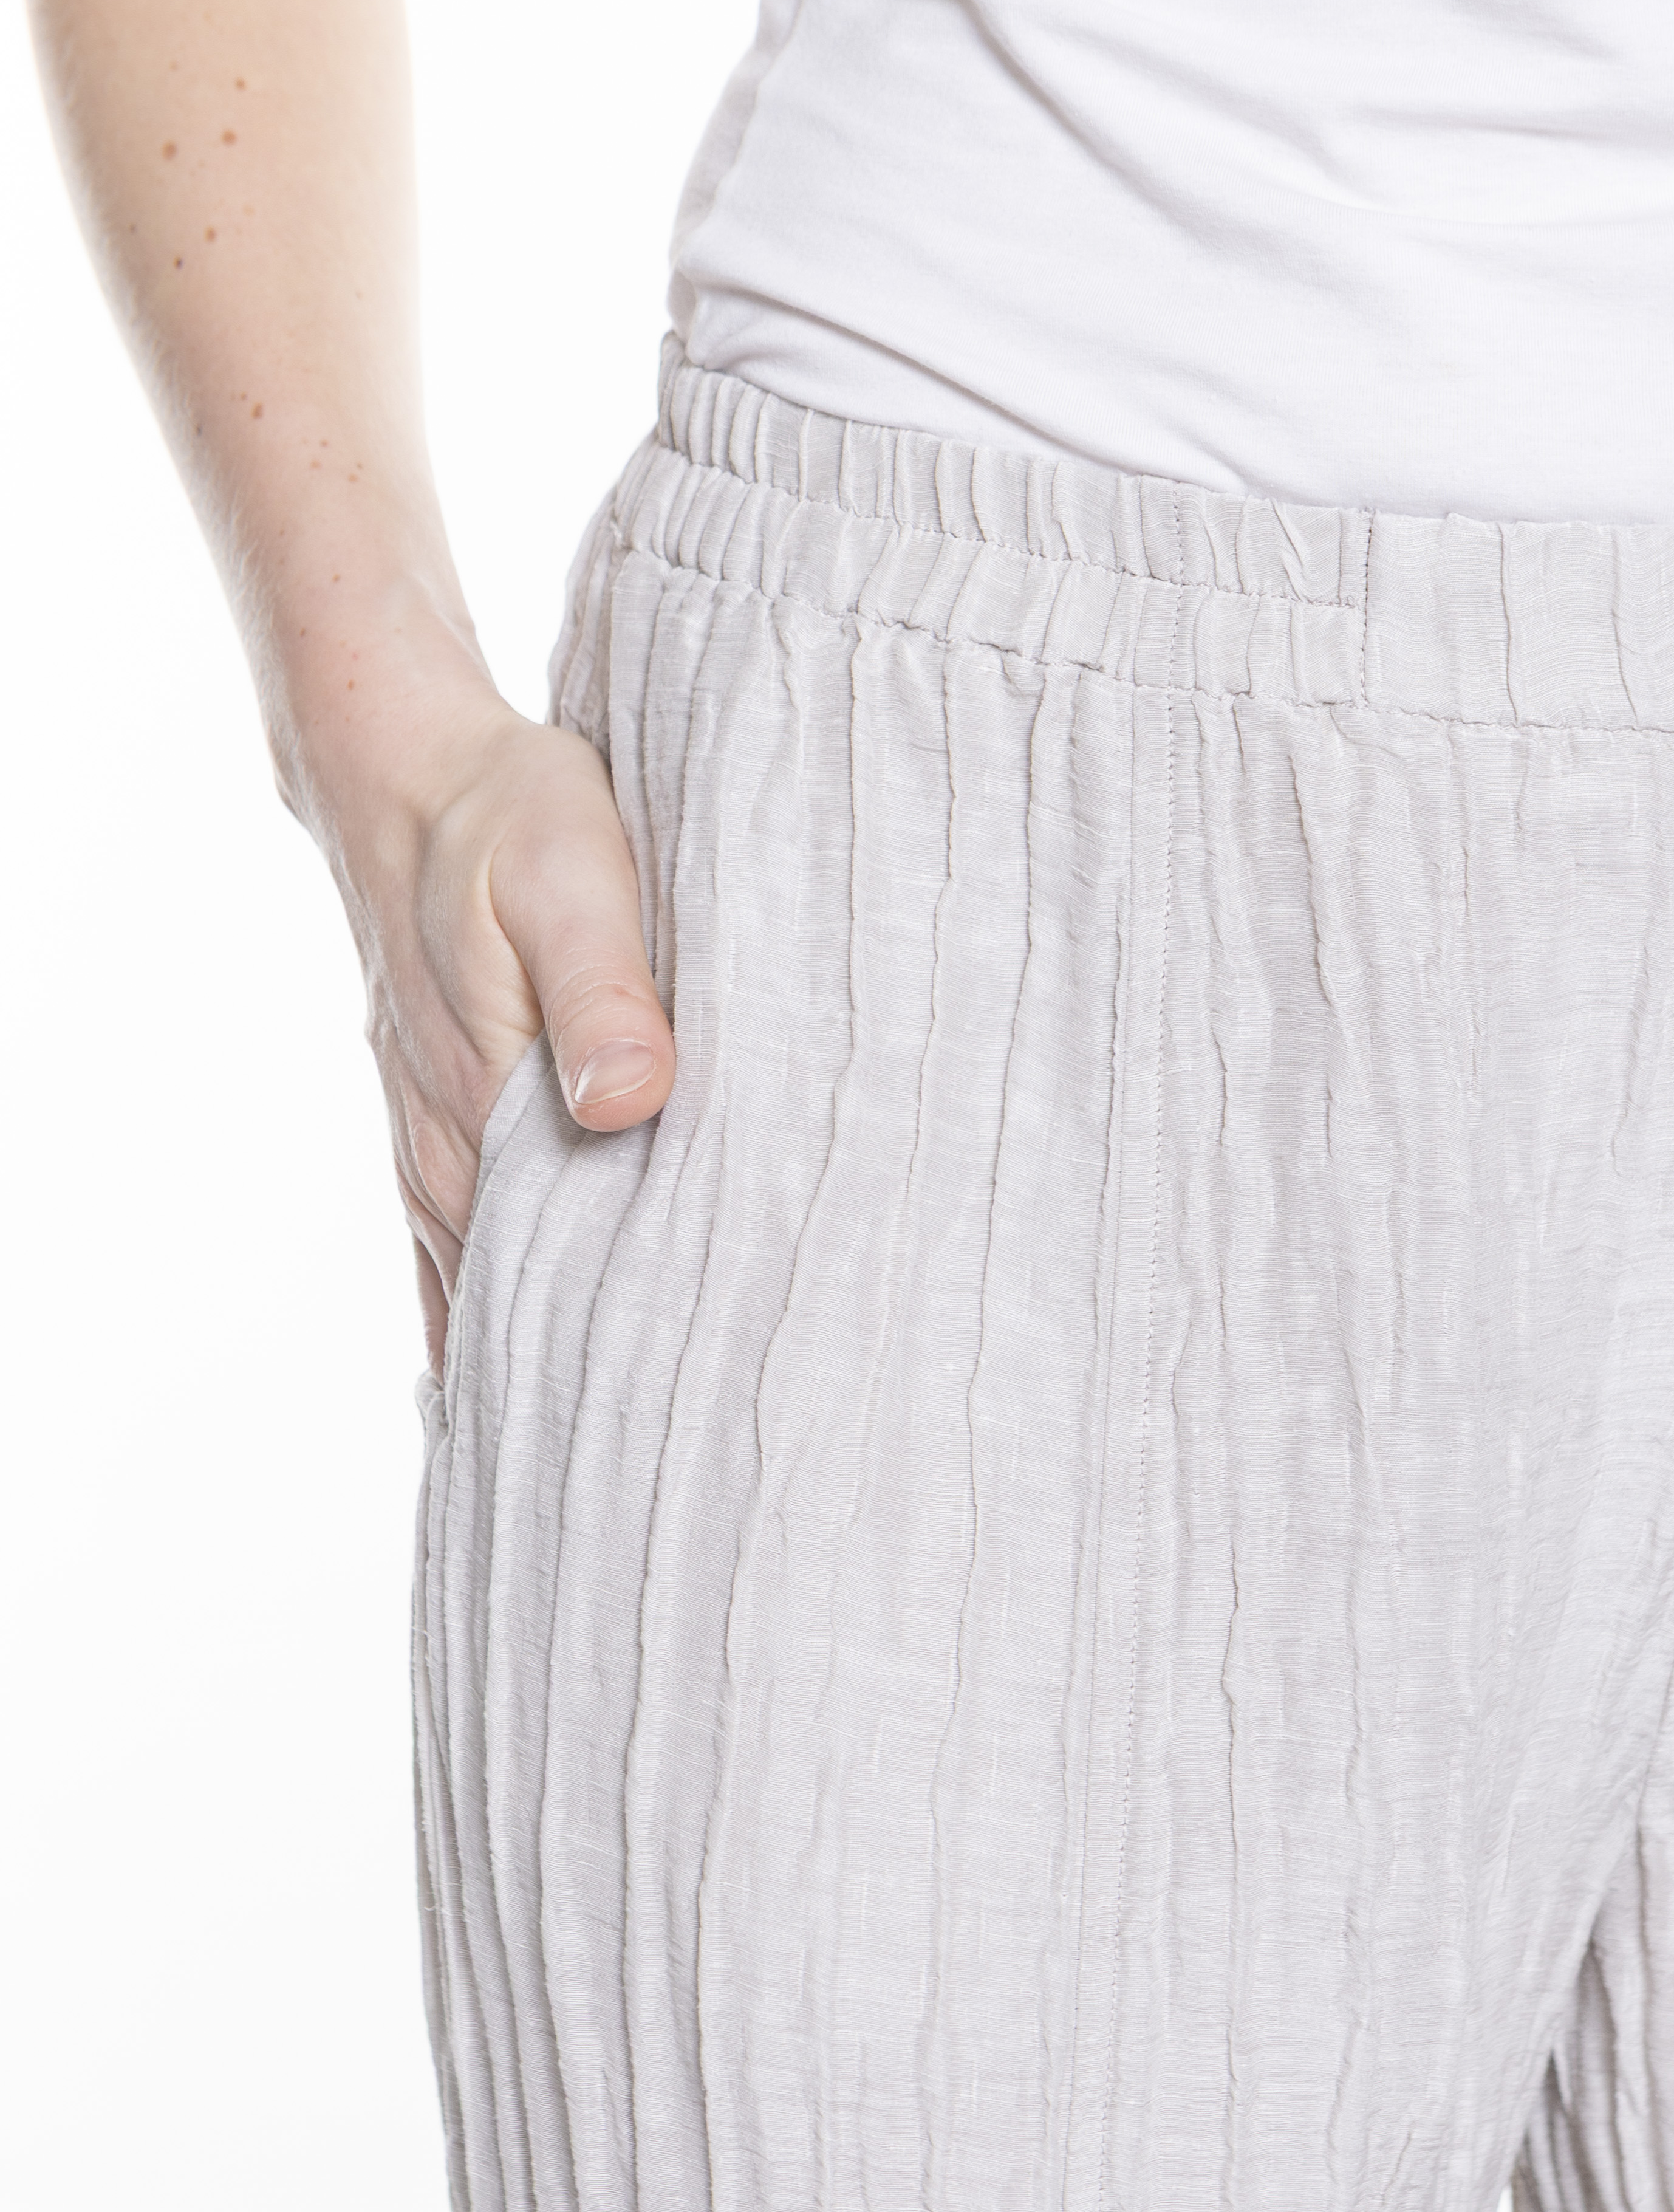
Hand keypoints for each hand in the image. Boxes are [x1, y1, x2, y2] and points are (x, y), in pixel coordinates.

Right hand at [325, 692, 674, 1378]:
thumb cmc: (511, 817)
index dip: (635, 1343)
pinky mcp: (443, 1134)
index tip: (718, 1401)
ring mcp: (437, 1153)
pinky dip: (513, 1319)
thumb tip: (629, 1103)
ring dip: (572, 1347)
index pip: (557, 1277)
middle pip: (532, 1307)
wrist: (412, 773)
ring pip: (500, 1294)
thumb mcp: (570, 877)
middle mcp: (448, 1156)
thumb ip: (604, 993)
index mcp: (485, 1109)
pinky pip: (467, 1262)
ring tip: (669, 1431)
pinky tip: (565, 1379)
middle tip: (724, 1438)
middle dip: (615, 1370)